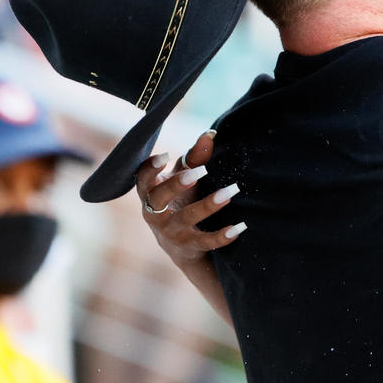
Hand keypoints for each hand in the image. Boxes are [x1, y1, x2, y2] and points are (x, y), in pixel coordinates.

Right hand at [135, 130, 245, 266]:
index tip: (165, 156)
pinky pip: (205, 242)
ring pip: (186, 218)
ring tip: (230, 192)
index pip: (143, 180)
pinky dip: (222, 236)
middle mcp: (155, 213)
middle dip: (177, 184)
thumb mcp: (184, 179)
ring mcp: (170, 232)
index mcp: (150, 193)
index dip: (150, 168)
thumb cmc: (180, 200)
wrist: (180, 247)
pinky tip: (240, 227)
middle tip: (200, 171)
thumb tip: (210, 134)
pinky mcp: (188, 247)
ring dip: (208, 205)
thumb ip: (194, 158)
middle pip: (159, 198)